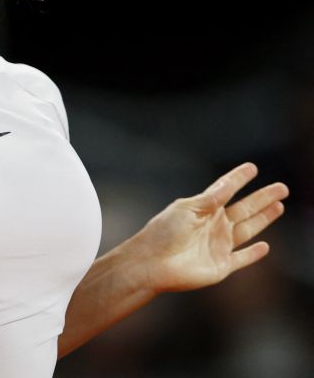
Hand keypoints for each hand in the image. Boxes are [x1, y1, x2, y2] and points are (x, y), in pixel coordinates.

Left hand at [131, 162, 288, 294]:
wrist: (151, 264)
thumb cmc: (163, 233)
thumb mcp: (187, 209)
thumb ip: (211, 199)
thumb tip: (228, 182)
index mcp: (203, 209)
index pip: (226, 190)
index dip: (238, 179)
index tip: (252, 167)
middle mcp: (213, 226)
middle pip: (244, 209)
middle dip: (263, 199)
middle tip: (282, 188)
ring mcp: (219, 245)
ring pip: (248, 230)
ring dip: (264, 219)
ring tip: (279, 206)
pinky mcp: (221, 265)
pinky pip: (242, 258)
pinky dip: (254, 254)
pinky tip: (265, 246)